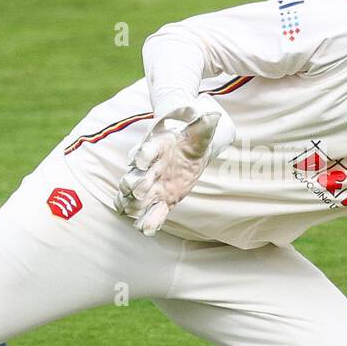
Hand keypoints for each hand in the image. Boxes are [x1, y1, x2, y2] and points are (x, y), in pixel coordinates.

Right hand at [115, 104, 219, 235]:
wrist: (187, 157)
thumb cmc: (190, 143)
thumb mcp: (198, 135)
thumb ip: (203, 127)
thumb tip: (213, 116)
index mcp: (155, 148)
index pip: (145, 150)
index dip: (142, 155)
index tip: (142, 160)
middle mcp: (147, 169)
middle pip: (134, 176)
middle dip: (135, 183)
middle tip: (138, 190)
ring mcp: (150, 187)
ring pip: (134, 197)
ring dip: (133, 204)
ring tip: (134, 212)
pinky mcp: (157, 201)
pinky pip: (148, 213)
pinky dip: (146, 221)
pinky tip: (146, 229)